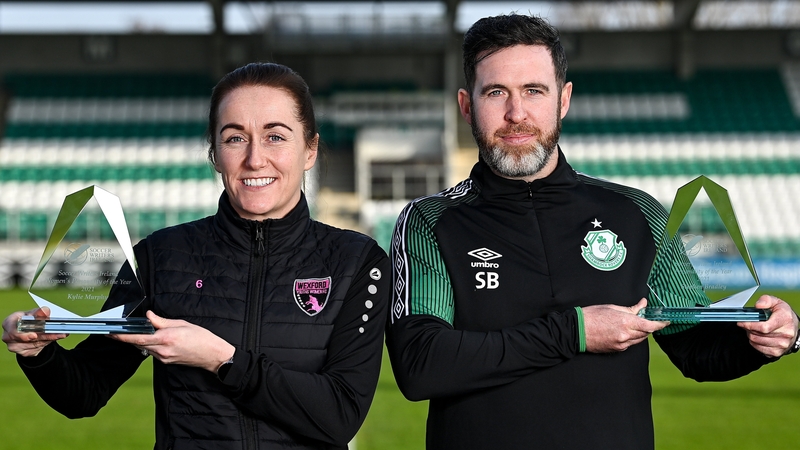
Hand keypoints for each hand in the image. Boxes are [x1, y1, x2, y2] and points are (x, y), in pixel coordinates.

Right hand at [2, 307, 67, 356]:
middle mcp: (9, 336)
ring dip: (49, 339)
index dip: (23, 335)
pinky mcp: (23, 352)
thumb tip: (45, 310)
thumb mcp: (32, 314)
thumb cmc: (26, 320)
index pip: (13, 330)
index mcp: (8, 323)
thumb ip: (38, 313)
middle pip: (26, 339)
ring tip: (60, 334)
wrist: (27, 330)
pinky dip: (47, 342)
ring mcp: (15, 346)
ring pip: (34, 344)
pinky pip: (37, 348)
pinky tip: (54, 338)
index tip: (34, 335)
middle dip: (43, 336)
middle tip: (56, 334)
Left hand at [110, 310, 234, 372]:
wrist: (213, 356)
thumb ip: (162, 321)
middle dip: (129, 337)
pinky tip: (157, 339)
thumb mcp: (182, 324)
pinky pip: (154, 352)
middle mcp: (162, 350)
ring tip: (143, 331)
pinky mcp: (167, 362)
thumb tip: (149, 316)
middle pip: (139, 343)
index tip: (111, 333)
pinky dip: (151, 345)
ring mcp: (164, 358)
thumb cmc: (202, 338)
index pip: (138, 338)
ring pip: (146, 348)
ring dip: (142, 340)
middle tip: (119, 330)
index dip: (122, 337)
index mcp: (166, 338)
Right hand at [583, 298, 667, 352]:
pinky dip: (631, 337)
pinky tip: (624, 331)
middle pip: (646, 333)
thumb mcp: (611, 308)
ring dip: (640, 332)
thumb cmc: (591, 316)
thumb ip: (630, 308)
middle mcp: (625, 335)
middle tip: (648, 319)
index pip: (650, 325)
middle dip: (649, 326)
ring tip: (633, 324)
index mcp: (625, 322)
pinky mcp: (616, 349)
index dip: (660, 324)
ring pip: (639, 339)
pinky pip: (630, 344)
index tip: (666, 321)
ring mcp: (621, 344)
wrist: (577, 331)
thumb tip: (642, 304)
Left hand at [738, 295, 798, 357]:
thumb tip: (759, 305)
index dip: (750, 325)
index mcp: (785, 319)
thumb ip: (766, 300)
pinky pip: (758, 348)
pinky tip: (758, 336)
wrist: (792, 327)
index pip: (764, 327)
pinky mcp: (777, 352)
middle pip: (757, 334)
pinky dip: (754, 342)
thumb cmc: (782, 314)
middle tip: (748, 323)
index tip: (741, 322)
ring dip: (751, 335)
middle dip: (749, 328)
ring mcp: (783, 344)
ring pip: (756, 341)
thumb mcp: (776, 302)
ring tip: (754, 329)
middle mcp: (786, 333)